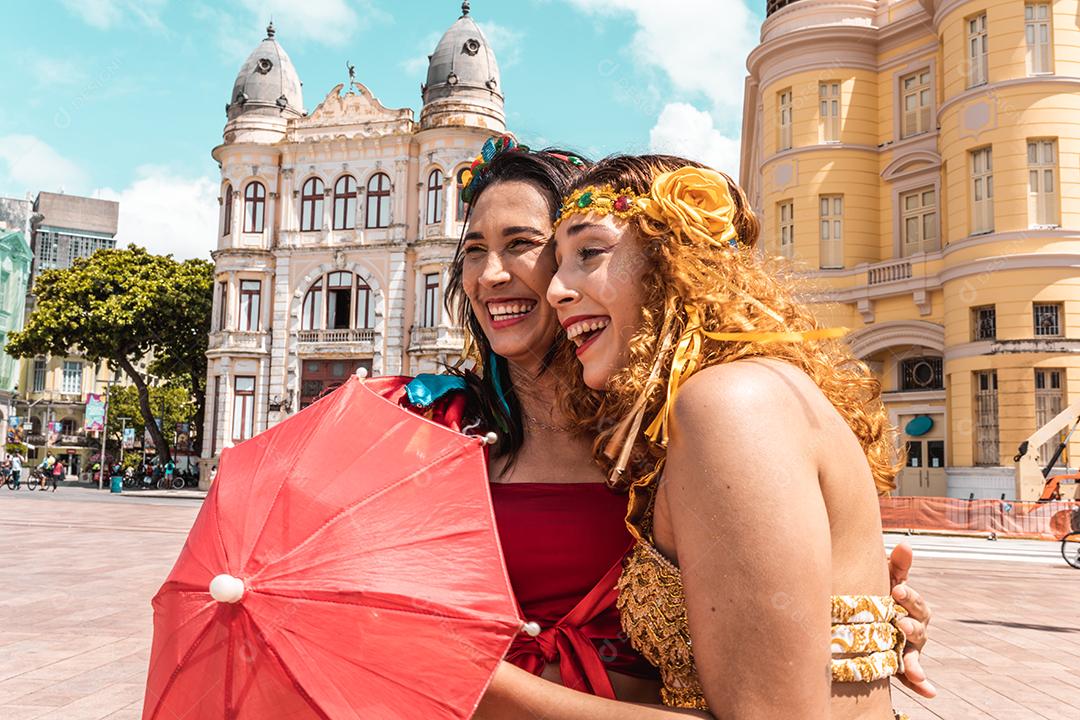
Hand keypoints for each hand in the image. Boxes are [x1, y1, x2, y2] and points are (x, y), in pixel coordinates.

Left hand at [887, 542, 935, 697]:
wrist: (867, 617)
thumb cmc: (879, 593)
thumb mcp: (885, 578)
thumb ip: (896, 565)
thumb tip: (905, 544)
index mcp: (911, 606)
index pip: (914, 601)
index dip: (907, 596)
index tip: (896, 591)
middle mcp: (915, 627)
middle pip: (918, 628)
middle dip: (910, 626)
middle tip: (900, 624)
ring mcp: (909, 647)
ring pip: (914, 653)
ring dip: (915, 661)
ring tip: (912, 669)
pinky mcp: (901, 665)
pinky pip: (912, 677)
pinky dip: (920, 685)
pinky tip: (929, 692)